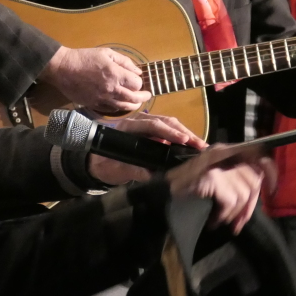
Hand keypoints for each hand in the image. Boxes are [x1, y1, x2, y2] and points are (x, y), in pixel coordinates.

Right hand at [41, 46, 150, 113]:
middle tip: (147, 96)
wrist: (63, 68)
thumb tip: (138, 71)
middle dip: (143, 97)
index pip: (136, 84)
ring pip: (123, 107)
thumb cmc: (85, 57)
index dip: (140, 83)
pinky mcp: (94, 105)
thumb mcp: (106, 52)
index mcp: (115, 74)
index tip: (138, 80)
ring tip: (137, 103)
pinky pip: (110, 110)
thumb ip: (124, 62)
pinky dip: (119, 109)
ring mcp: (102, 99)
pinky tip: (121, 105)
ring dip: (133, 105)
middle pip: (133, 98)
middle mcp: (111, 89)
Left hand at [88, 113, 206, 185]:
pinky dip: (181, 136)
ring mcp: (146, 125)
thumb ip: (131, 170)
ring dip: (185, 133)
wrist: (96, 163)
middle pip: (165, 121)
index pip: (151, 125)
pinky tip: (191, 146)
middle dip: (184, 132)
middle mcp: (138, 122)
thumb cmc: (104, 164)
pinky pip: (168, 131)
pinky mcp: (151, 132)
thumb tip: (150, 174)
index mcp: (128, 127)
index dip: (168, 132)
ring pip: (169, 124)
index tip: (183, 139)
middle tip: (199, 144)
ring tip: (200, 145)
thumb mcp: (115, 169)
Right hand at [166, 144, 276, 232]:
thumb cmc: (182, 192)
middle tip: (238, 223)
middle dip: (250, 205)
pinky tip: (213, 221)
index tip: (273, 191)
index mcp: (225, 151)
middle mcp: (222, 153)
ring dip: (234, 213)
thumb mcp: (212, 181)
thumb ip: (233, 180)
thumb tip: (256, 193)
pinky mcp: (210, 177)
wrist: (157, 196)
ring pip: (244, 192)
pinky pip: (230, 200)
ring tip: (220, 220)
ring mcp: (216, 164)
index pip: (258, 155)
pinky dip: (223, 215)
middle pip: (254, 178)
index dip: (270, 172)